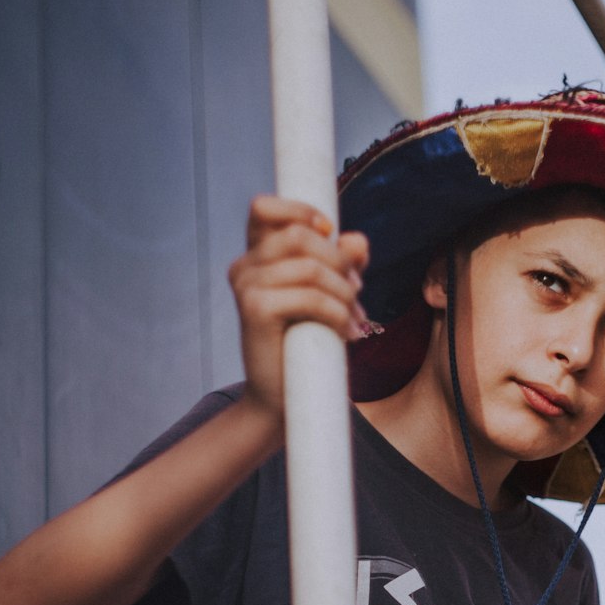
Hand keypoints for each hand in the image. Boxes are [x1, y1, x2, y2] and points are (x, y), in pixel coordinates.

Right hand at [229, 195, 369, 419]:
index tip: (329, 231)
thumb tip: (359, 241)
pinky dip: (338, 314)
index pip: (264, 208)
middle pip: (299, 236)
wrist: (286, 396)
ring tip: (356, 318)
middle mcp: (245, 266)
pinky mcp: (254, 310)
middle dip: (339, 262)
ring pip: (310, 268)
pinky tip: (348, 333)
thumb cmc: (308, 342)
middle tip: (357, 290)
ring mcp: (246, 286)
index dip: (300, 211)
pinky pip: (310, 296)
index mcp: (257, 255)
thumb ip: (342, 264)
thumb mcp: (330, 295)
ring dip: (344, 293)